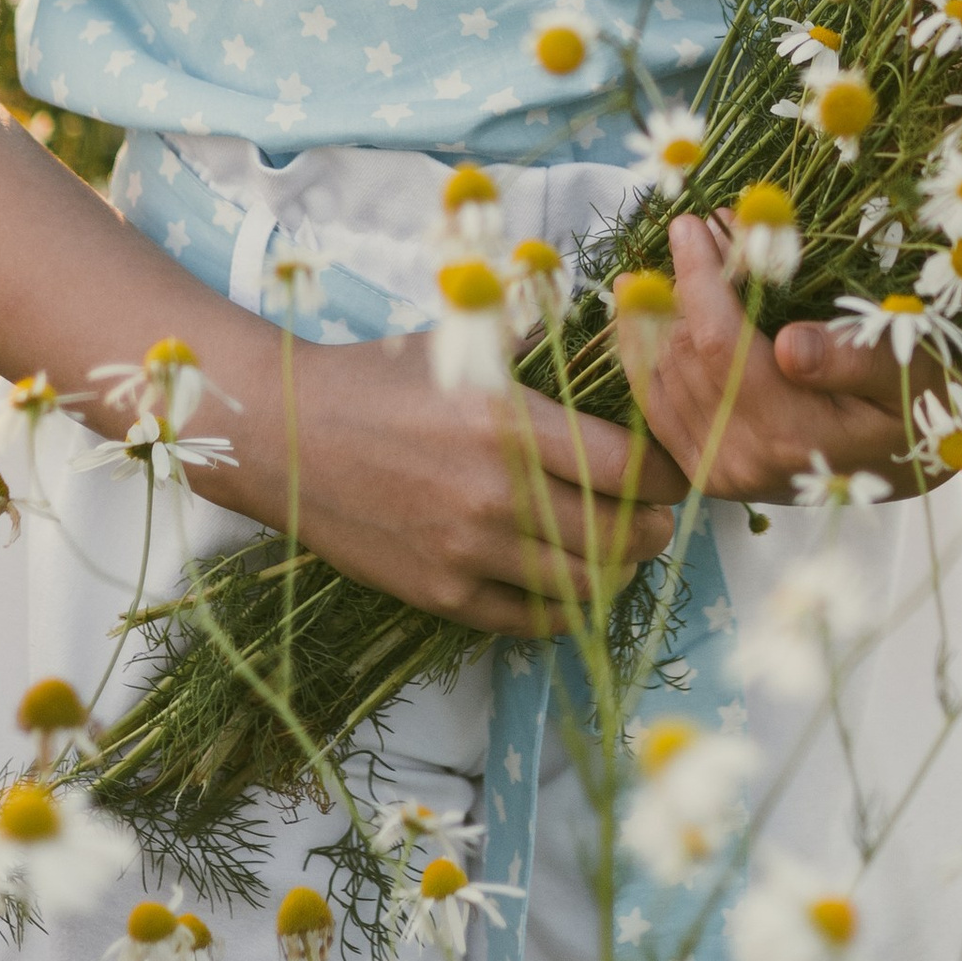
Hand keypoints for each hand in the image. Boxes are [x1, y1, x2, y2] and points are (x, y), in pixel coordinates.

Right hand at [272, 329, 686, 636]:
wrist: (286, 435)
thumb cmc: (379, 379)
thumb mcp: (465, 344)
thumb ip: (540, 350)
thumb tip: (616, 339)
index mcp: (512, 423)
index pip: (631, 469)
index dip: (669, 478)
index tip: (675, 473)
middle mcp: (499, 494)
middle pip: (619, 536)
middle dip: (652, 530)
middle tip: (655, 519)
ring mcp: (469, 551)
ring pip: (585, 587)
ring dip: (616, 573)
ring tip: (618, 552)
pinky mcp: (441, 593)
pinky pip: (531, 621)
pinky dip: (563, 609)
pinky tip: (567, 583)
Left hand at [617, 212, 929, 504]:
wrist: (914, 454)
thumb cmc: (919, 398)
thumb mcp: (909, 369)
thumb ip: (854, 359)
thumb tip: (792, 346)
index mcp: (794, 435)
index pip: (720, 344)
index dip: (699, 279)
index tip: (691, 223)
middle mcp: (745, 463)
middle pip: (683, 356)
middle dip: (681, 286)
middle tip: (695, 229)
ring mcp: (720, 473)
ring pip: (659, 377)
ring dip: (658, 315)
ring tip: (671, 261)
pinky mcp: (706, 473)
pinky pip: (655, 405)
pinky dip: (645, 354)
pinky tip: (646, 313)